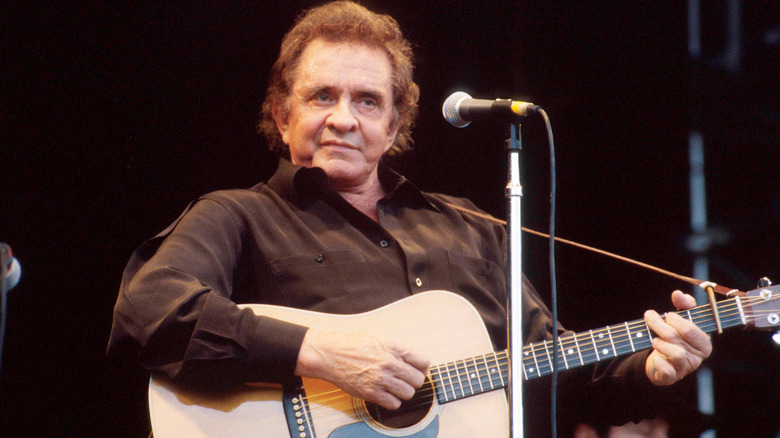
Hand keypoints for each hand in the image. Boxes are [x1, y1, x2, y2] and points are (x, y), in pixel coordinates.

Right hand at [294, 329, 429, 409]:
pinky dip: (392, 401)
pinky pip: (394, 404)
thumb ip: (399, 350)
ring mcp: (381, 379)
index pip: (424, 362)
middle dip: (413, 381)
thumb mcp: (380, 338)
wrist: (330, 354)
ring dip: (403, 392)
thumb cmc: (353, 345)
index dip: (421, 367)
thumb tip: (417, 362)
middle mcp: (390, 363)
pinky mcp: (371, 393)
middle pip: (418, 380)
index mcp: (394, 347)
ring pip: (408, 393)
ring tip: (394, 387)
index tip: (416, 369)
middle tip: (405, 379)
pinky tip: (386, 393)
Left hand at [644, 290, 711, 384]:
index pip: (690, 329)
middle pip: (677, 336)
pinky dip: (657, 360)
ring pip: (675, 353)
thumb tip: (678, 294)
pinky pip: (666, 369)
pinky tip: (654, 355)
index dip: (675, 320)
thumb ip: (684, 305)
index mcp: (703, 342)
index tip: (667, 315)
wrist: (660, 361)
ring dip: (659, 343)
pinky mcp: (672, 377)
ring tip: (653, 339)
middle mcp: (698, 356)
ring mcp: (685, 368)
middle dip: (659, 325)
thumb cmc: (674, 337)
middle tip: (650, 318)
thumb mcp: (681, 320)